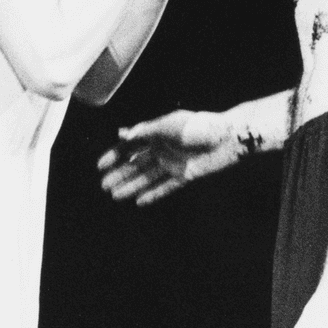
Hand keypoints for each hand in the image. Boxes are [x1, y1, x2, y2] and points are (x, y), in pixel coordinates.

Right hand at [98, 109, 238, 205]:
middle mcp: (162, 148)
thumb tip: (121, 134)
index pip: (130, 145)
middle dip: (119, 174)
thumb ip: (146, 131)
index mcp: (156, 133)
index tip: (100, 166)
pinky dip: (153, 194)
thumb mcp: (169, 125)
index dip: (115, 155)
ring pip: (148, 177)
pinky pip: (165, 187)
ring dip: (131, 186)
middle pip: (136, 164)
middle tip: (104, 186)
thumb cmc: (199, 126)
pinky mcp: (185, 174)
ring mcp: (173, 163)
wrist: (227, 137)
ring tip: (115, 196)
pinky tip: (139, 202)